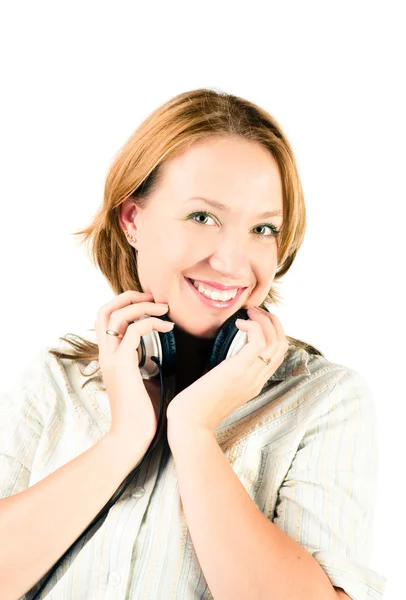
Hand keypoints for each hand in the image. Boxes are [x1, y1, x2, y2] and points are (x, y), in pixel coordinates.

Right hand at [94, 290, 174, 443]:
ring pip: (117, 315)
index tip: (150, 304)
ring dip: (142, 306)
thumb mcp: (144, 381)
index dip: (125, 304)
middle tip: (153, 296)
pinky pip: (132, 331)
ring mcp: (111, 358)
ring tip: (164, 308)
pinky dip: (151, 322)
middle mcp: (105, 354)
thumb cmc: (142, 414)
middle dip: (128, 296)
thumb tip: (162, 355)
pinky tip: (168, 327)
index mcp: (109, 357)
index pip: (106, 319)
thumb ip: (147, 364)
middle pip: (104, 310)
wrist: (133, 436)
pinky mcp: (122, 364)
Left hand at [166, 306, 288, 436]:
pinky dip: (253, 326)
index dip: (272, 333)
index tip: (257, 320)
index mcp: (254, 384)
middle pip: (282, 345)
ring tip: (250, 311)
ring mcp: (251, 375)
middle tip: (257, 311)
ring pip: (276, 341)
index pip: (277, 355)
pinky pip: (259, 341)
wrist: (190, 424)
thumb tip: (223, 359)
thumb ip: (227, 374)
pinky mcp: (239, 370)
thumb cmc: (196, 407)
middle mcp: (258, 379)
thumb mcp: (218, 388)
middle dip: (274, 322)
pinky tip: (238, 323)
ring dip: (265, 320)